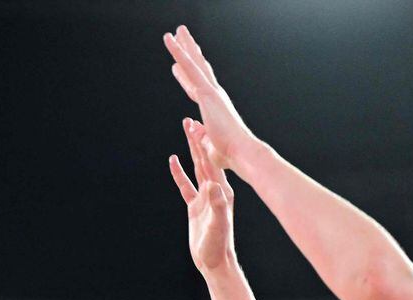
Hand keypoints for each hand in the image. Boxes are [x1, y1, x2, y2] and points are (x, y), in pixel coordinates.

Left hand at [163, 25, 254, 170]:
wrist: (241, 153)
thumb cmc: (229, 155)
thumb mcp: (210, 146)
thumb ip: (202, 136)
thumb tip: (194, 127)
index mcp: (214, 107)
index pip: (196, 87)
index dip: (187, 75)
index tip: (179, 67)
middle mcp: (214, 95)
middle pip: (198, 68)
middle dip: (190, 52)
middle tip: (182, 37)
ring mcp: (211, 92)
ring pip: (194, 63)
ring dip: (184, 45)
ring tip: (176, 31)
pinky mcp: (206, 92)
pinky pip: (190, 66)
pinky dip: (180, 52)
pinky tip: (171, 40)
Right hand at [171, 118, 235, 273]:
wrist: (216, 262)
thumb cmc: (218, 245)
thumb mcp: (218, 224)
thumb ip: (217, 204)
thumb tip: (213, 186)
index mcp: (221, 191)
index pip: (210, 162)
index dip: (202, 144)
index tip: (196, 126)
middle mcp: (214, 190)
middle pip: (203, 159)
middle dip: (197, 139)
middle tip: (189, 121)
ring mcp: (205, 197)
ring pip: (195, 168)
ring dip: (190, 150)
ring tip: (186, 132)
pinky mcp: (196, 206)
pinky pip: (185, 185)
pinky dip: (179, 173)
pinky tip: (173, 161)